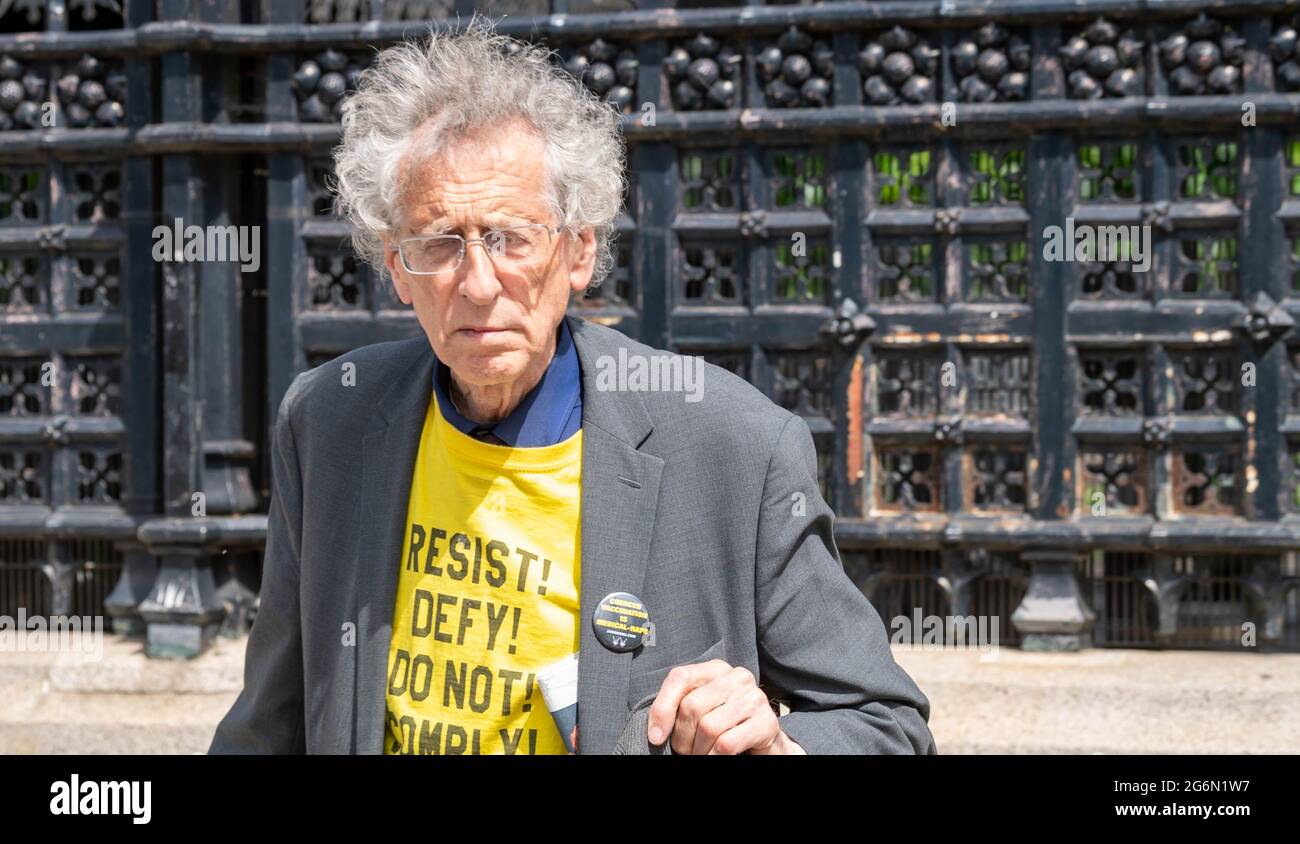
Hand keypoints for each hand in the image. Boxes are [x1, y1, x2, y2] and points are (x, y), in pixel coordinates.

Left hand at [646, 659, 805, 754]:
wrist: (764, 741)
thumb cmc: (725, 726)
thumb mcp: (701, 710)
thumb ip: (680, 707)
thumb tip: (656, 732)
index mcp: (716, 669)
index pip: (680, 677)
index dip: (662, 708)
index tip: (655, 737)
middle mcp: (737, 677)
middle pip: (692, 705)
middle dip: (682, 737)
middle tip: (685, 752)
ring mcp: (755, 698)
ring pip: (708, 727)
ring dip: (698, 751)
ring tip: (701, 755)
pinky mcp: (767, 722)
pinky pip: (726, 744)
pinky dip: (713, 758)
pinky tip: (714, 758)